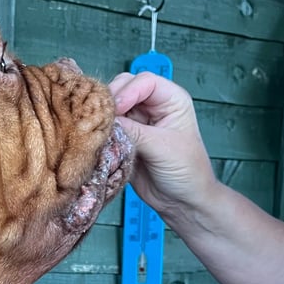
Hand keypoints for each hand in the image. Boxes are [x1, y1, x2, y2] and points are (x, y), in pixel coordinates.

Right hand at [109, 71, 214, 216]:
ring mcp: (137, 123)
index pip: (144, 81)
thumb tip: (106, 122)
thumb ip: (134, 132)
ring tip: (96, 131)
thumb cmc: (187, 172)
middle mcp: (152, 107)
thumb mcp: (163, 147)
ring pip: (112, 108)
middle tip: (101, 120)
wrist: (182, 202)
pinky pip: (107, 129)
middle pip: (123, 88)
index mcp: (171, 100)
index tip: (117, 110)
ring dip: (103, 117)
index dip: (127, 92)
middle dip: (110, 101)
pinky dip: (100, 133)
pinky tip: (96, 141)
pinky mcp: (125, 139)